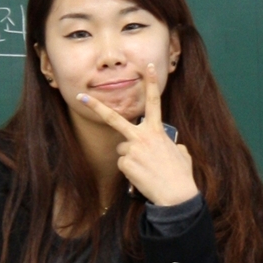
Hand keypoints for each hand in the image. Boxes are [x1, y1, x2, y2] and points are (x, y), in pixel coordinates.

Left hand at [77, 73, 199, 206]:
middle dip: (96, 106)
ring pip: (122, 149)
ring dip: (130, 158)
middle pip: (114, 118)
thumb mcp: (181, 154)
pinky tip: (142, 176)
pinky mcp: (125, 163)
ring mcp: (132, 149)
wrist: (176, 195)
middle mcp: (142, 135)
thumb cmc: (181, 175)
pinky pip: (123, 164)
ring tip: (146, 169)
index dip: (150, 83)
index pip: (154, 102)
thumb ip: (172, 145)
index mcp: (157, 130)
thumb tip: (171, 146)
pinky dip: (130, 171)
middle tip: (81, 97)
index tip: (146, 67)